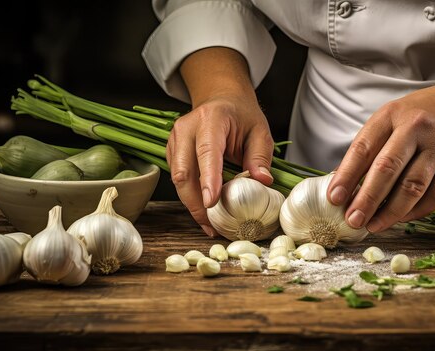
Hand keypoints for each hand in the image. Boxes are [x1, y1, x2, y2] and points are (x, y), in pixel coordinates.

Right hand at [167, 94, 273, 236]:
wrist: (221, 99)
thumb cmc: (241, 115)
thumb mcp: (260, 131)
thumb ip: (261, 156)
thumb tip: (262, 181)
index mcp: (210, 119)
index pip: (206, 152)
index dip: (208, 179)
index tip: (211, 202)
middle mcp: (186, 129)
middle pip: (183, 171)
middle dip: (195, 202)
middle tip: (212, 225)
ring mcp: (175, 140)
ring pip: (177, 179)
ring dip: (192, 204)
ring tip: (210, 224)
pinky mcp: (172, 152)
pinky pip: (178, 179)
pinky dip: (190, 197)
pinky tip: (205, 210)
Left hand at [327, 46, 434, 232]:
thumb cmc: (424, 114)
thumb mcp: (394, 117)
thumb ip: (373, 145)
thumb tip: (345, 185)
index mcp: (392, 115)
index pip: (363, 148)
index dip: (346, 175)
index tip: (334, 198)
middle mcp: (415, 128)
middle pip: (387, 168)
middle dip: (366, 199)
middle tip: (353, 220)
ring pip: (412, 186)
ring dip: (390, 212)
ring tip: (373, 226)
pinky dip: (416, 212)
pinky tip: (401, 219)